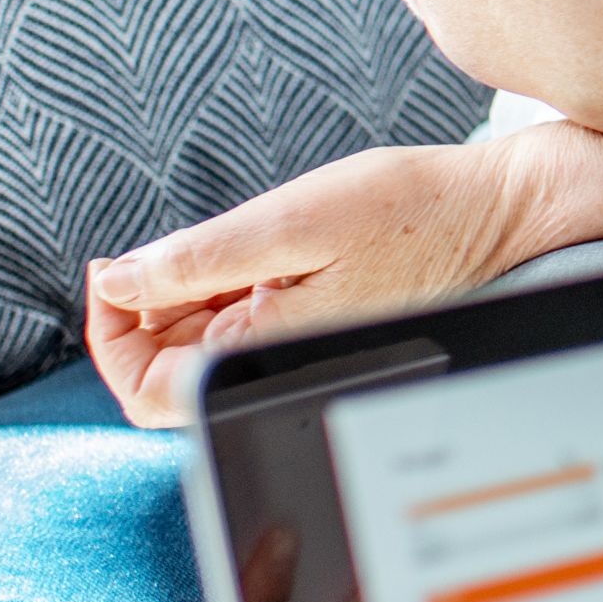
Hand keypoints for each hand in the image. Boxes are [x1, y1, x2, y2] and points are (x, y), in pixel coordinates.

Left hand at [84, 130, 566, 427]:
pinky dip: (216, 290)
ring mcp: (290, 348)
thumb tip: (117, 283)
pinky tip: (243, 253)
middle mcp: (274, 366)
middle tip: (154, 252)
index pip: (144, 389)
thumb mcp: (290, 221)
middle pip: (163, 373)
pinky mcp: (307, 325)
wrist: (493, 213)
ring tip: (215, 246)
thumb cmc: (409, 212)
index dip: (109, 332)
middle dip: (139, 311)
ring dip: (178, 298)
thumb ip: (195, 260)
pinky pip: (236, 325)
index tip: (113, 270)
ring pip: (196, 348)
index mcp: (263, 354)